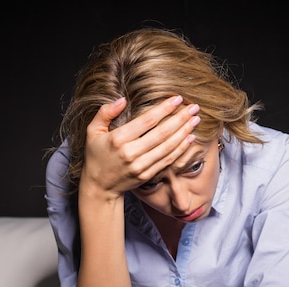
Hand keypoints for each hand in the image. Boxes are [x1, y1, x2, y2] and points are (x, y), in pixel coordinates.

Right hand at [81, 95, 200, 199]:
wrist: (99, 187)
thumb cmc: (96, 155)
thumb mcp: (92, 131)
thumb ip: (105, 113)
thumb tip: (122, 99)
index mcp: (118, 139)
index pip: (147, 121)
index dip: (164, 109)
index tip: (177, 99)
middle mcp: (131, 153)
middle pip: (162, 133)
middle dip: (180, 119)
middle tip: (194, 107)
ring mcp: (141, 166)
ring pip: (168, 147)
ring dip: (184, 132)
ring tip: (195, 120)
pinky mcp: (148, 174)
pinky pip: (168, 160)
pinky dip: (181, 149)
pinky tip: (190, 138)